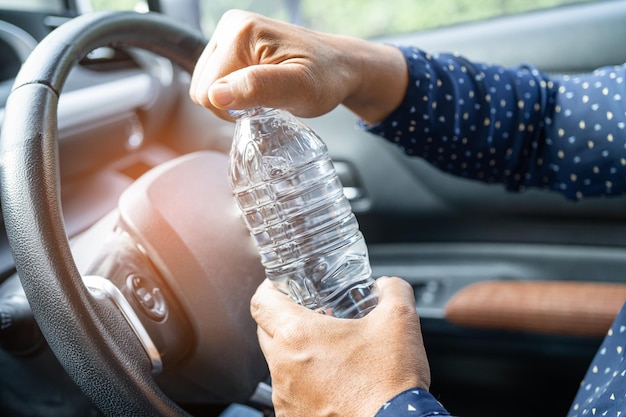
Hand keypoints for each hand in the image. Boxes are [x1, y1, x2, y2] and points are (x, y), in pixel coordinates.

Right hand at [189, 9, 407, 123]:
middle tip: (268, 99)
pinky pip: (216, 78)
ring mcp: (230, 32)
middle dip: (233, 103)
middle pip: (203, 86)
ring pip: (207, 85)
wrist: (341, 66)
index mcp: (240, 33)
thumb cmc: (326, 78)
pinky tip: (260, 86)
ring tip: (266, 92)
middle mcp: (230, 26)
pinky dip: (236, 90)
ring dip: (235, 97)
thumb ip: (258, 88)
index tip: (266, 103)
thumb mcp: (299, 88)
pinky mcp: (233, 42)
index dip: (234, 110)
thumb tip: (216, 95)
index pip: (207, 91)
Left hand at [250, 277, 430, 416]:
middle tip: (310, 315)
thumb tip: (387, 285)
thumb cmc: (390, 382)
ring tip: (327, 351)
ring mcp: (285, 397)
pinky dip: (304, 382)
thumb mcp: (401, 320)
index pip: (261, 302)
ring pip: (278, 364)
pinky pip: (290, 392)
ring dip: (296, 353)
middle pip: (266, 332)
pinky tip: (332, 381)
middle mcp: (283, 367)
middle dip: (283, 319)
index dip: (269, 288)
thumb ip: (393, 290)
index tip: (282, 286)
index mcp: (298, 335)